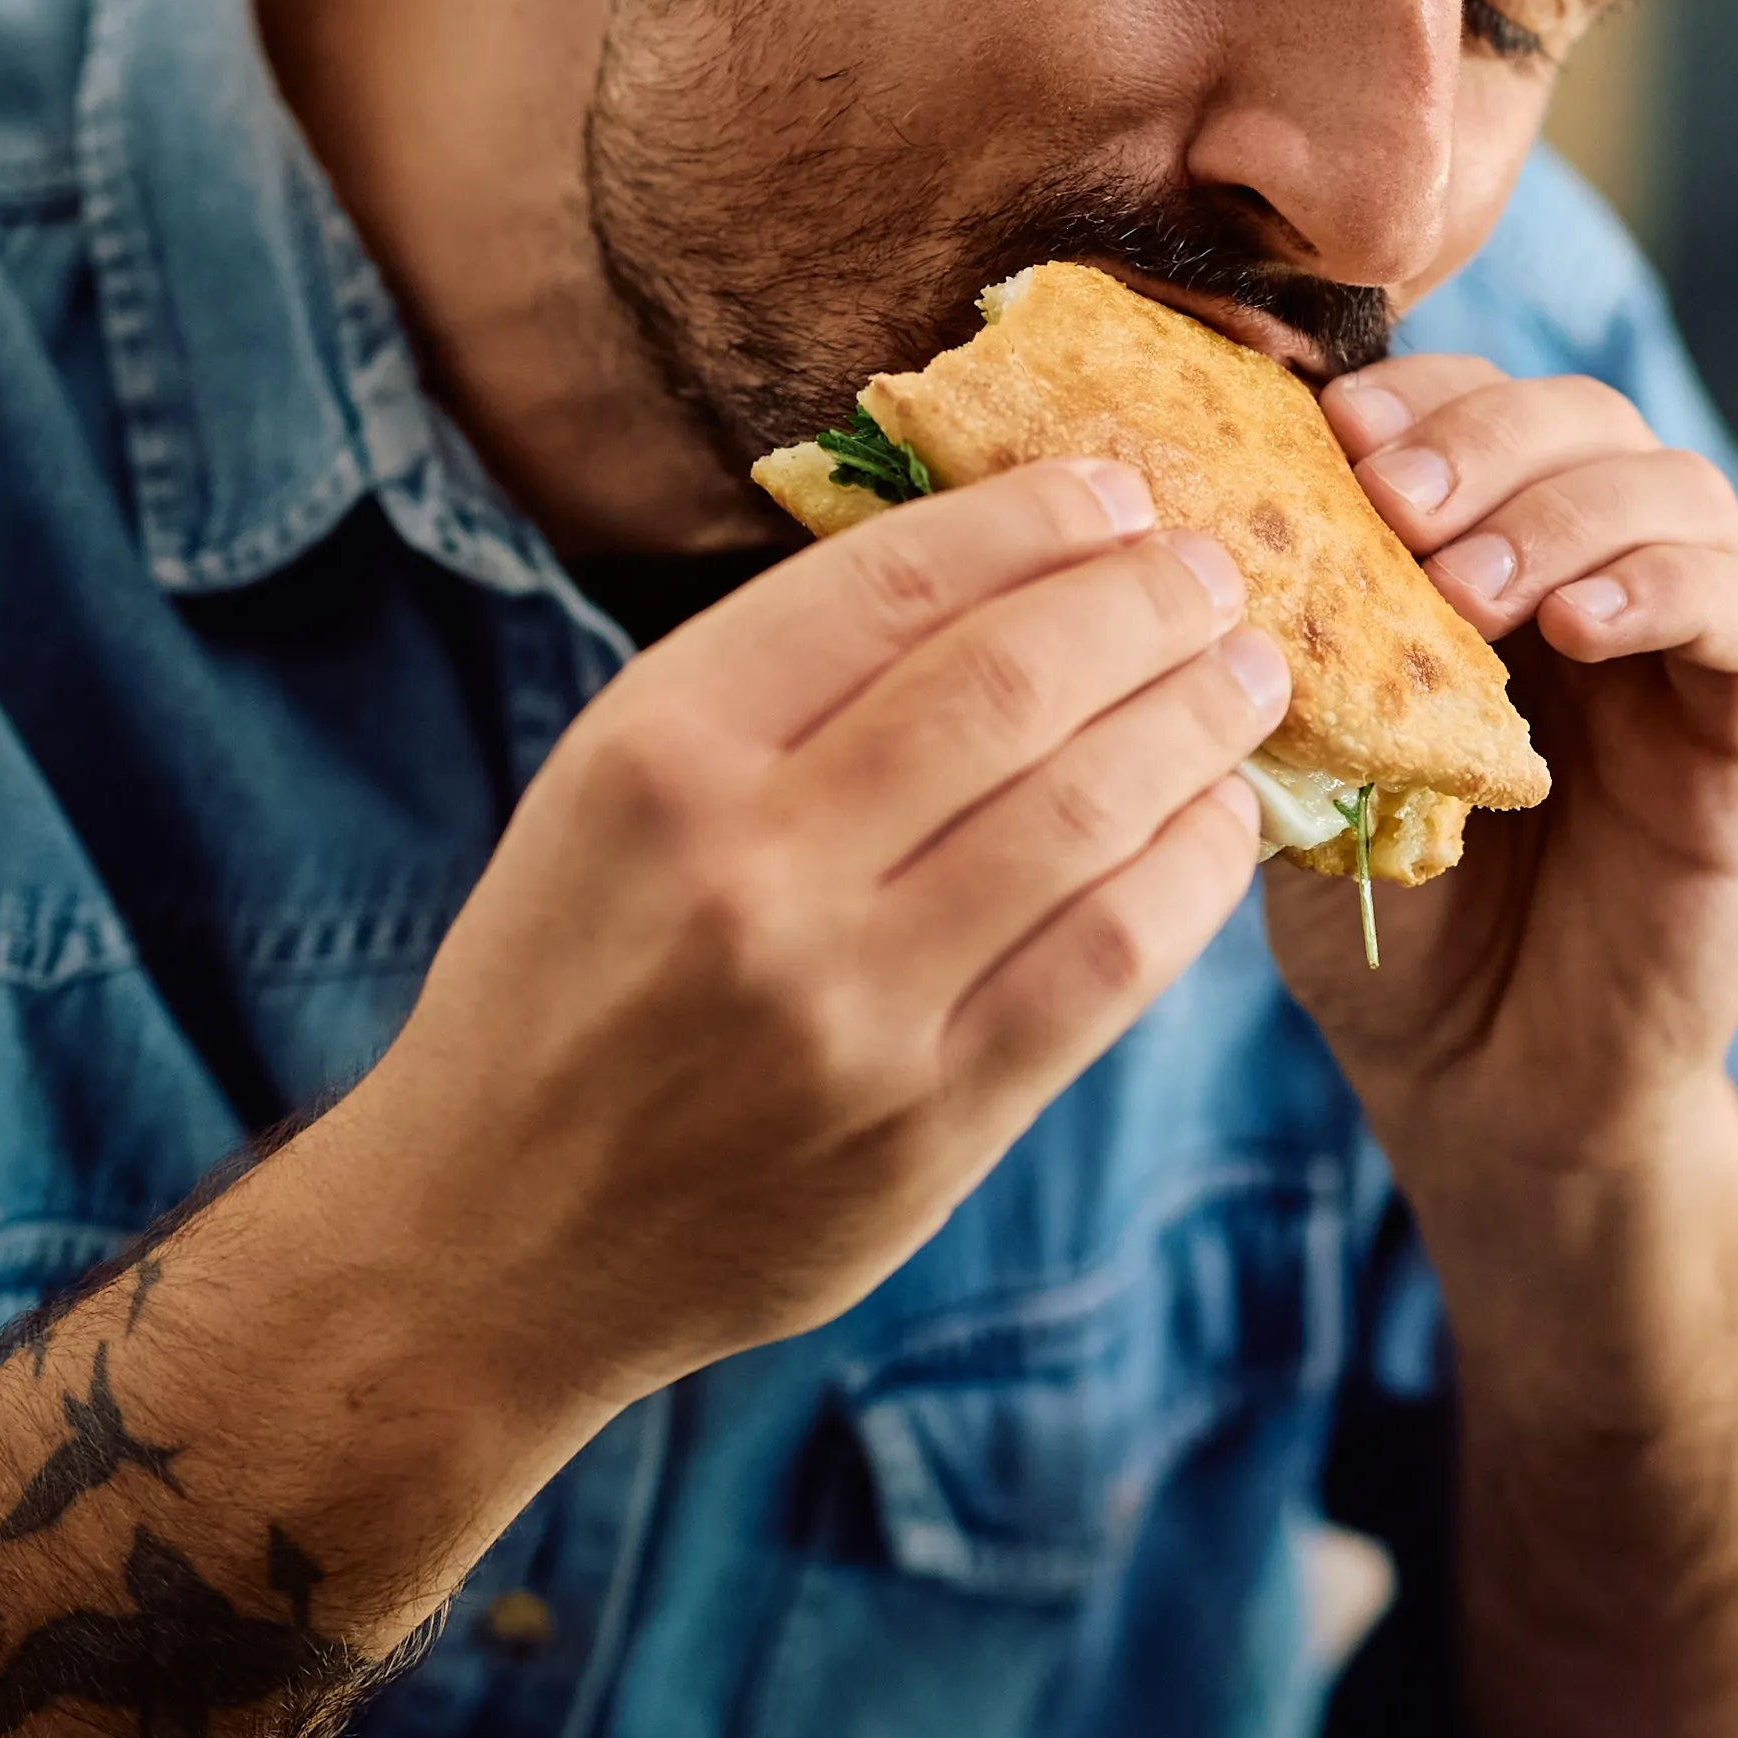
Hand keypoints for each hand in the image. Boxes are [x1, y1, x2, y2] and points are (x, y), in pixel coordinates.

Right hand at [328, 462, 1276, 1448]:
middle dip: (1143, 604)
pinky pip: (1109, 963)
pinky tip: (1221, 821)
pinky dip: (1192, 872)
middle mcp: (750, 869)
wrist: (494, 1243)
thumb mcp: (611, 794)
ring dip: (1193, 725)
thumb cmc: (569, 985)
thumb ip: (777, 688)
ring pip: (1084, 815)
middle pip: (1011, 683)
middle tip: (1210, 572)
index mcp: (658, 755)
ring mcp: (847, 1007)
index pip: (891, 585)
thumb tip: (1007, 567)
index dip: (1032, 522)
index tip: (1114, 494)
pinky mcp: (928, 1125)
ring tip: (1243, 678)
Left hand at [1283, 352, 1737, 1186]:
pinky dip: (1664, 588)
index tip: (1333, 433)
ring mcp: (1673, 657)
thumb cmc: (1394, 945)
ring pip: (1675, 487)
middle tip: (1395, 499)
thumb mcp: (1310, 786)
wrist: (1492, 1093)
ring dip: (1566, 506)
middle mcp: (1587, 587)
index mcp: (1480, 573)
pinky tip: (1576, 629)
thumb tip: (1218, 541)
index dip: (1418, 395)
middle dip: (1486, 434)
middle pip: (1584, 417)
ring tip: (1474, 587)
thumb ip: (1292, 670)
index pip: (1476, 411)